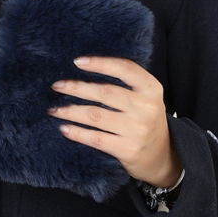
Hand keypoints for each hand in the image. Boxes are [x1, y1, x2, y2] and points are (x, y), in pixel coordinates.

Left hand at [47, 56, 182, 186]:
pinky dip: (77, 133)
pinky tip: (64, 128)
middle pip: (105, 92)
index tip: (77, 61)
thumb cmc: (146, 118)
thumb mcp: (146, 96)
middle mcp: (146, 108)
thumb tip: (85, 66)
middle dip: (77, 88)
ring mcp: (137, 130)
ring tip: (54, 109)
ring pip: (96, 115)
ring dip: (70, 111)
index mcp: (151, 89)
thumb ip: (126, 82)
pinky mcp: (127, 149)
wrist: (163, 155)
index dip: (100, 63)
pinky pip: (96, 138)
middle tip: (57, 86)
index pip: (125, 69)